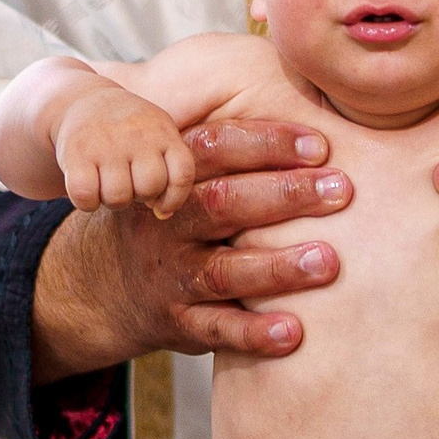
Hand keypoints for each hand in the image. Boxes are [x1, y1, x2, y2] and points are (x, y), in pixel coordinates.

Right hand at [30, 119, 350, 378]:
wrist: (97, 284)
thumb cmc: (169, 219)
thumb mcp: (180, 178)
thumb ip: (231, 153)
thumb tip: (315, 105)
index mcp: (174, 178)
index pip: (216, 148)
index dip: (267, 143)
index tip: (320, 145)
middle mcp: (168, 224)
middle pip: (224, 202)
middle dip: (285, 194)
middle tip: (342, 190)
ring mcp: (172, 275)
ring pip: (223, 270)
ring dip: (278, 267)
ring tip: (328, 262)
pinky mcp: (179, 322)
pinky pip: (217, 329)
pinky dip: (254, 333)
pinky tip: (295, 333)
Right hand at [54, 85, 198, 217]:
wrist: (83, 100)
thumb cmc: (128, 132)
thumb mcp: (158, 135)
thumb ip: (169, 169)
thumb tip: (162, 213)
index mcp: (163, 132)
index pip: (182, 175)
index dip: (174, 199)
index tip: (159, 205)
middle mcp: (137, 135)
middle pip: (149, 189)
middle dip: (138, 196)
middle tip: (127, 184)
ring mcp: (106, 143)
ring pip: (118, 197)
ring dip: (111, 201)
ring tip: (107, 184)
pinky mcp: (76, 153)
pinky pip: (85, 196)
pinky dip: (86, 202)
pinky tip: (87, 190)